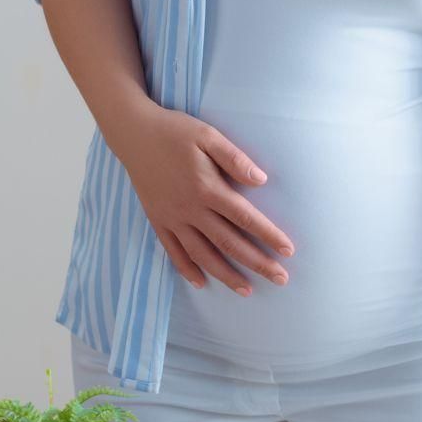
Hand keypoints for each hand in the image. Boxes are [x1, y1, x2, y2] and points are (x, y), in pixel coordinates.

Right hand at [108, 102, 296, 296]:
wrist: (133, 133)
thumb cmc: (175, 132)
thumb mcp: (208, 136)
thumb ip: (235, 159)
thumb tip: (262, 181)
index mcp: (207, 188)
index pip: (245, 218)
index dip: (269, 235)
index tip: (288, 250)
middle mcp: (190, 209)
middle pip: (229, 243)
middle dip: (256, 263)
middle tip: (281, 279)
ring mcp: (172, 218)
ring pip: (202, 254)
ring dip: (226, 274)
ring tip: (247, 290)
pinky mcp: (157, 220)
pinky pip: (173, 251)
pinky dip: (187, 269)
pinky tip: (201, 282)